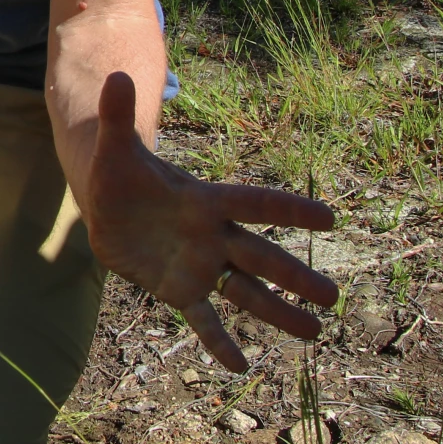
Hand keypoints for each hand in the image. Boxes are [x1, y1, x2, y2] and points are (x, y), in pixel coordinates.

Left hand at [83, 71, 338, 372]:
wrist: (109, 203)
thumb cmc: (120, 172)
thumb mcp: (113, 147)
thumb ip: (117, 117)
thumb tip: (116, 75)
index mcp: (202, 200)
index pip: (250, 202)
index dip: (286, 209)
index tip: (329, 218)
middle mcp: (211, 236)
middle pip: (258, 256)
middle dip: (293, 276)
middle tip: (333, 296)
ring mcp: (199, 265)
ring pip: (244, 292)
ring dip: (277, 313)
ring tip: (315, 334)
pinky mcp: (179, 290)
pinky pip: (203, 319)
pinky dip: (218, 342)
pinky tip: (239, 367)